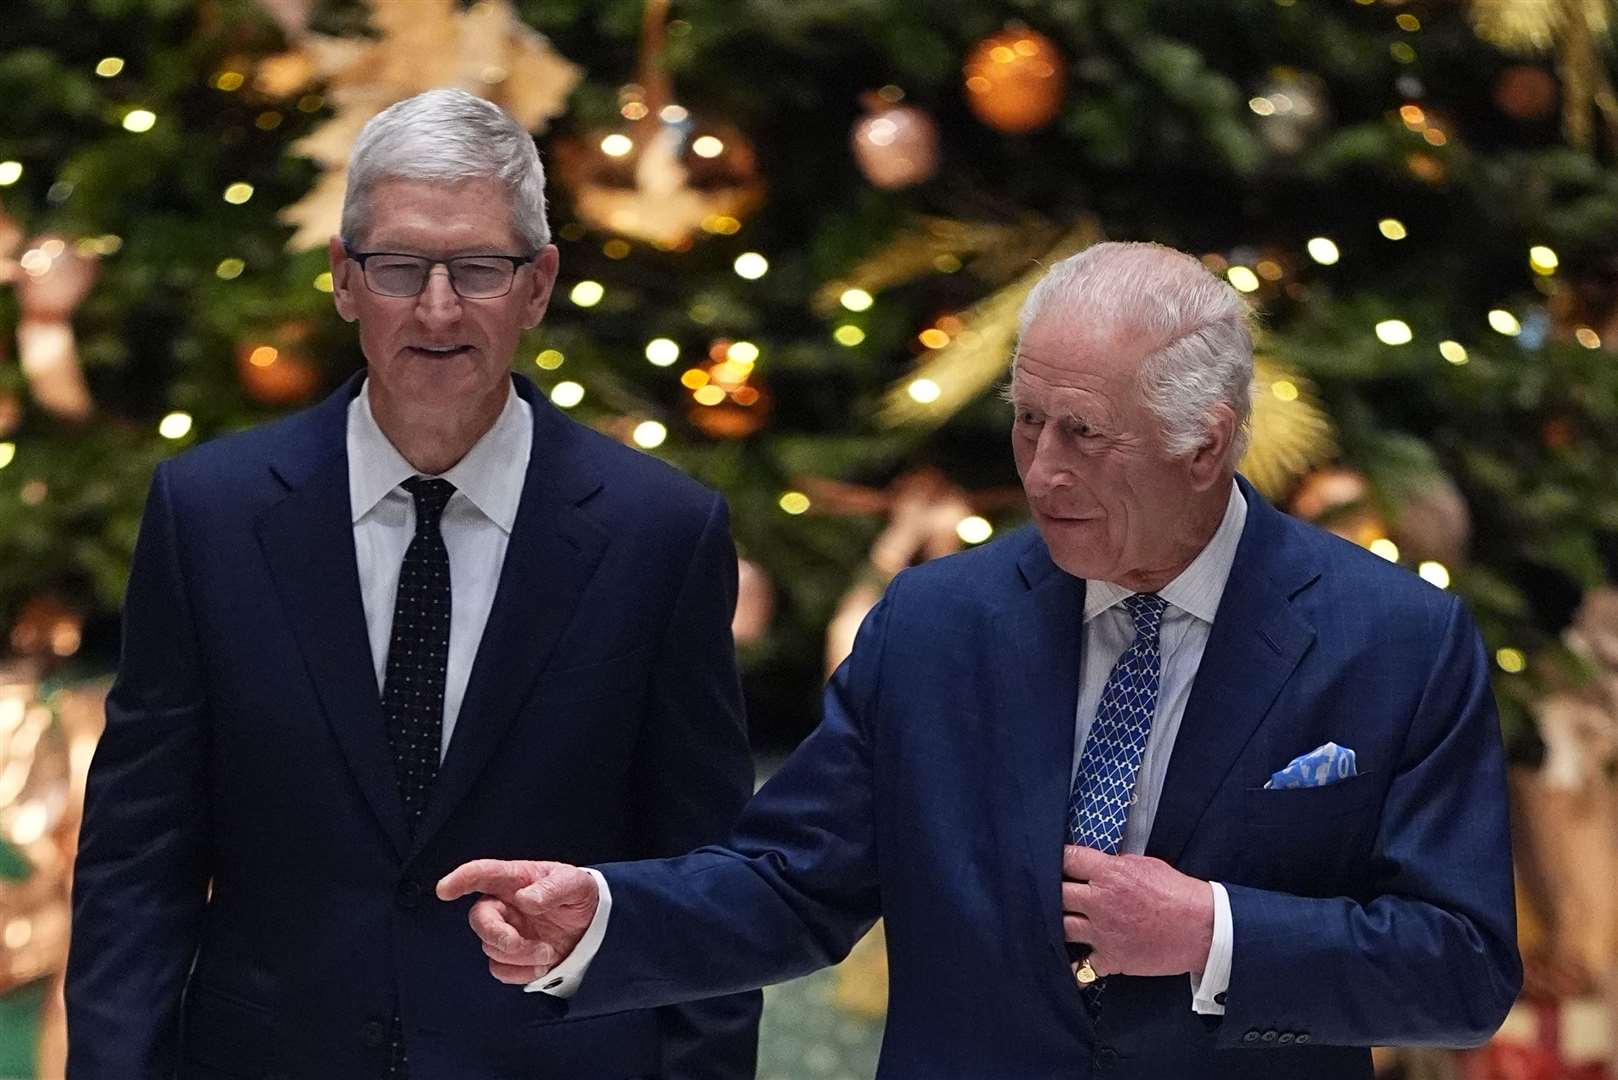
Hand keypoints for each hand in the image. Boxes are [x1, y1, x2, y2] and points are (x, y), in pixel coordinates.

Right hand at [436, 860, 599, 985]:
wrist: (591, 925)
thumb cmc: (577, 895)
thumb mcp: (575, 883)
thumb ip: (553, 888)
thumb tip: (526, 899)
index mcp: (515, 880)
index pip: (482, 874)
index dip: (460, 879)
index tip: (444, 890)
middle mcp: (505, 905)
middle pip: (479, 919)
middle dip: (498, 935)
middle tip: (520, 943)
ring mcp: (506, 931)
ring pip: (491, 948)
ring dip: (520, 955)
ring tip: (548, 951)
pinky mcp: (510, 956)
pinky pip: (500, 969)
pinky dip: (521, 972)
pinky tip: (541, 964)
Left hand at [1061, 845, 1212, 978]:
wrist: (1202, 929)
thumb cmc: (1177, 893)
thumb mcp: (1145, 865)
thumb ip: (1116, 865)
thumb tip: (1099, 866)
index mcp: (1108, 874)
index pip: (1067, 859)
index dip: (1058, 859)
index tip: (1054, 862)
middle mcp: (1099, 902)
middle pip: (1056, 894)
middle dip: (1051, 891)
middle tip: (1051, 892)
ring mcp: (1102, 932)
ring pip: (1061, 927)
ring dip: (1057, 924)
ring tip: (1057, 922)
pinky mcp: (1111, 958)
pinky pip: (1081, 967)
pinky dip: (1076, 966)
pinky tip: (1070, 963)